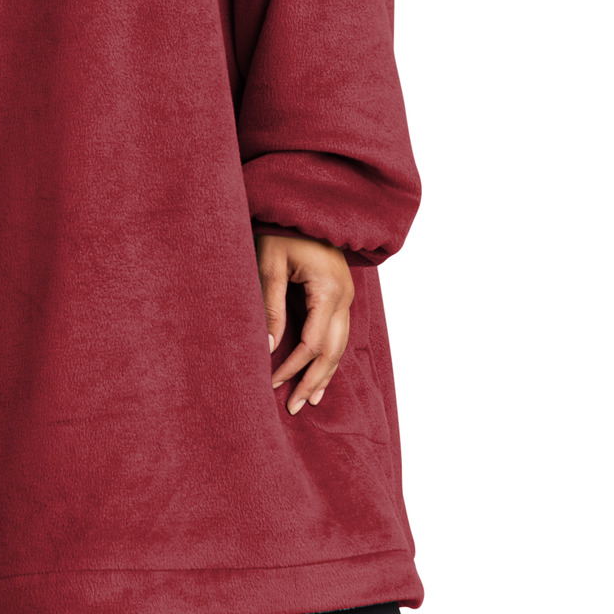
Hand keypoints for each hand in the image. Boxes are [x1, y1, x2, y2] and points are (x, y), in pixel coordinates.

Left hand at [254, 231, 353, 415]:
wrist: (303, 206)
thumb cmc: (281, 230)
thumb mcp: (269, 265)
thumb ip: (270, 306)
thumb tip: (267, 347)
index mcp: (328, 290)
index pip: (312, 343)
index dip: (292, 367)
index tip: (271, 383)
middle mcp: (344, 297)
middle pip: (332, 351)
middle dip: (312, 380)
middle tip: (293, 407)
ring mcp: (346, 296)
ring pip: (340, 346)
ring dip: (324, 374)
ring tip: (308, 400)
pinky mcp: (341, 294)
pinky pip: (339, 334)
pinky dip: (330, 357)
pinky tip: (321, 375)